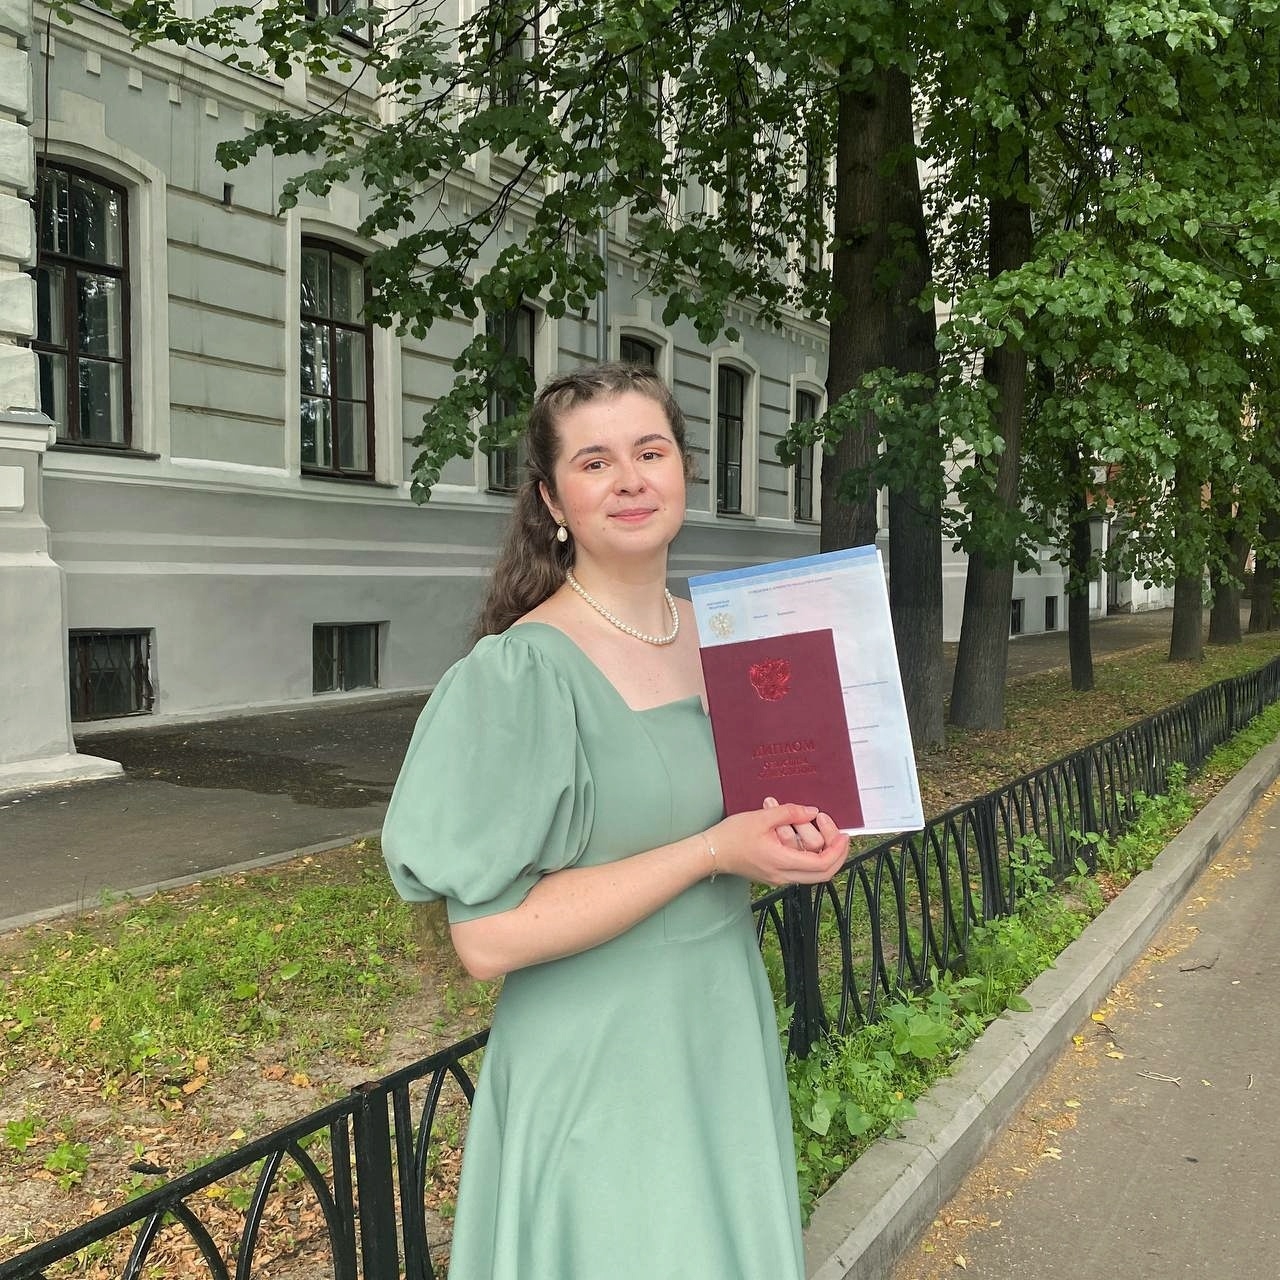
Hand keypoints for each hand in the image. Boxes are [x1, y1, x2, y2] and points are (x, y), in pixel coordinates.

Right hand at [706, 803, 849, 886]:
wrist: (711, 852)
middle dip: (836, 854)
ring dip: (821, 852)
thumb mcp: (761, 817)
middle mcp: (783, 875)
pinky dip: (808, 855)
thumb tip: (812, 812)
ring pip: (812, 873)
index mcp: (782, 862)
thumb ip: (790, 813)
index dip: (838, 850)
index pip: (822, 864)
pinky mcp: (774, 875)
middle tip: (839, 836)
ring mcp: (778, 878)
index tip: (844, 835)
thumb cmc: (731, 836)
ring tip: (815, 828)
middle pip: (823, 874)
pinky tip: (802, 837)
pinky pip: (800, 870)